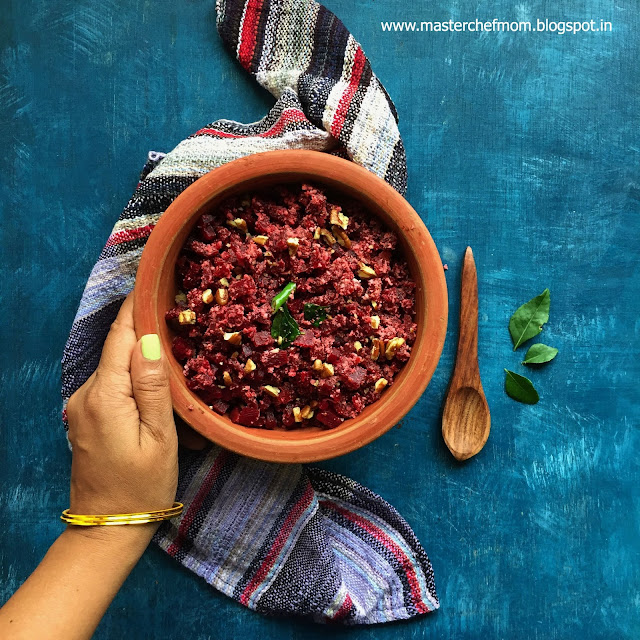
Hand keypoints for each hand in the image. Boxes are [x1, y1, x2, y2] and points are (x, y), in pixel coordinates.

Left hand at [65, 293, 178, 522]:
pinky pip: (113, 384)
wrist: (108, 527)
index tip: (153, 279)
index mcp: (105, 395)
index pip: (120, 337)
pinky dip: (133, 376)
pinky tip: (156, 381)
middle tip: (177, 309)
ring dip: (141, 355)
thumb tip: (148, 340)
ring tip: (174, 344)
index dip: (136, 307)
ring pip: (116, 366)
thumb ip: (152, 386)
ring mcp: (82, 405)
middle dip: (144, 328)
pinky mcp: (87, 415)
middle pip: (117, 348)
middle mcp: (86, 393)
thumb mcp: (159, 436)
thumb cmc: (143, 484)